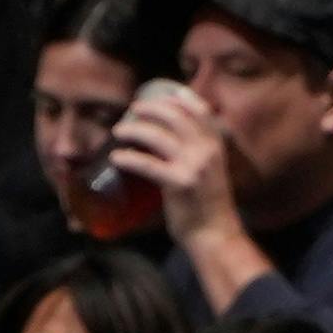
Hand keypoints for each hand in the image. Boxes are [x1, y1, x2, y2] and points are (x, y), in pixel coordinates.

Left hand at [108, 83, 242, 246]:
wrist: (216, 237)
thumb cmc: (209, 208)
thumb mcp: (212, 173)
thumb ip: (198, 154)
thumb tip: (171, 140)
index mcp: (217, 147)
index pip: (200, 110)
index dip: (178, 98)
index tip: (160, 95)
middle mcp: (207, 152)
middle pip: (174, 116)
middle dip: (150, 108)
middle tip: (134, 110)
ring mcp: (193, 167)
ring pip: (156, 136)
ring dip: (132, 129)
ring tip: (119, 131)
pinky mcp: (179, 184)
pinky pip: (147, 164)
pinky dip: (128, 159)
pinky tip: (116, 158)